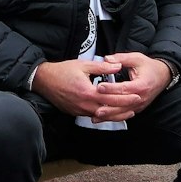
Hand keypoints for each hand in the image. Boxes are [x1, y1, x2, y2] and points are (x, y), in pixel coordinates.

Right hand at [32, 54, 168, 121]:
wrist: (43, 80)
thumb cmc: (63, 70)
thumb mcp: (83, 65)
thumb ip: (102, 67)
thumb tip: (118, 66)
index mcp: (87, 92)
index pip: (111, 97)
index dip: (125, 97)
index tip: (137, 95)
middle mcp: (84, 104)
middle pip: (109, 110)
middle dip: (124, 108)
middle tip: (137, 105)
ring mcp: (79, 111)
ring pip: (101, 116)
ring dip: (115, 115)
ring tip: (127, 112)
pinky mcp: (75, 113)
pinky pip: (92, 116)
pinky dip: (104, 115)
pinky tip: (111, 113)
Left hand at [88, 52, 169, 121]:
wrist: (163, 76)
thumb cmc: (149, 67)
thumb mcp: (136, 58)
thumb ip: (121, 58)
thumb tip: (107, 59)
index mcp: (142, 84)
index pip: (125, 88)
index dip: (112, 88)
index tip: (99, 87)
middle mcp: (141, 97)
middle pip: (123, 103)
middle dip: (108, 105)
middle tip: (95, 105)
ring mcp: (139, 105)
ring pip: (123, 113)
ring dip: (109, 115)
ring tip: (96, 115)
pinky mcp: (137, 108)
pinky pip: (124, 115)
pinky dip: (113, 117)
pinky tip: (102, 118)